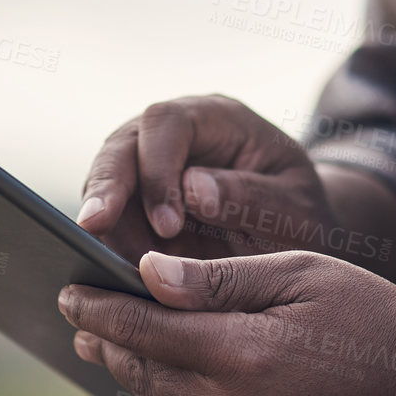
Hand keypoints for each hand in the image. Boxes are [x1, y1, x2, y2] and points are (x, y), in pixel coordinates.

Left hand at [58, 251, 395, 395]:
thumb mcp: (300, 274)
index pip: (144, 328)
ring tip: (109, 343)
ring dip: (131, 375)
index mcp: (245, 353)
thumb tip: (148, 274)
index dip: (99, 308)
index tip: (67, 289)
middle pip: (142, 372)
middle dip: (105, 339)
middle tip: (77, 314)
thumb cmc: (370, 316)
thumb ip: (220, 279)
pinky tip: (163, 384)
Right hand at [76, 95, 363, 264]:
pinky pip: (109, 221)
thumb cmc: (301, 217)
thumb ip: (252, 197)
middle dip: (106, 188)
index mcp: (217, 119)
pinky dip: (109, 247)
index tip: (166, 224)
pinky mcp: (136, 206)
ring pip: (105, 183)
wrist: (294, 237)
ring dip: (104, 225)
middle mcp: (174, 136)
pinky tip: (112, 276)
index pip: (167, 123)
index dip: (157, 169)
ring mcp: (149, 169)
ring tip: (108, 266)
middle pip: (121, 146)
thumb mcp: (295, 210)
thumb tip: (193, 189)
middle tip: (94, 231)